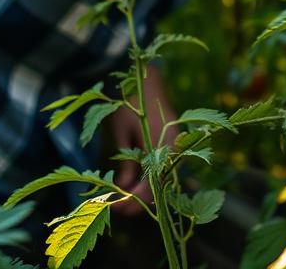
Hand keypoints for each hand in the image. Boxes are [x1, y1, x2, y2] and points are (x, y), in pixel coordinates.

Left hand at [110, 64, 178, 216]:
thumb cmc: (132, 101)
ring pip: (158, 182)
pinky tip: (129, 181)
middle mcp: (174, 153)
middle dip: (134, 201)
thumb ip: (125, 163)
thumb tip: (121, 191)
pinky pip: (160, 171)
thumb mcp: (122, 132)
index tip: (110, 207)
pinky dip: (145, 180)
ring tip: (116, 195)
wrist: (147, 79)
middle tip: (110, 205)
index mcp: (164, 150)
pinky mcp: (171, 147)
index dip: (129, 203)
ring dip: (139, 192)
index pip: (150, 189)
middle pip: (157, 189)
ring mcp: (175, 150)